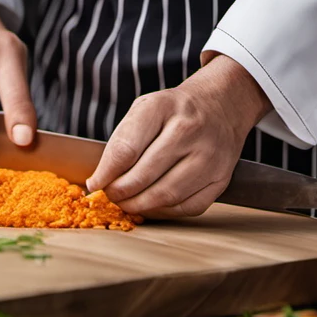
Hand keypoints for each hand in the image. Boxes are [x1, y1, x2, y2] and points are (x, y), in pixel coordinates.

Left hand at [86, 55, 271, 217]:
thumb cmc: (174, 111)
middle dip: (119, 192)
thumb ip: (121, 142)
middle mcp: (189, 130)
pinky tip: (152, 205)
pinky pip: (187, 207)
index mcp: (163, 107)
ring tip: (127, 202)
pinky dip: (164, 211)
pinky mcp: (221, 178)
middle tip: (110, 195)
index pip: (126, 150)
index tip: (94, 184)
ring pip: (166, 195)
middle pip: (144, 176)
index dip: (105, 173)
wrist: (222, 104)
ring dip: (139, 206)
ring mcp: (209, 156)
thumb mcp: (144, 109)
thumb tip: (99, 181)